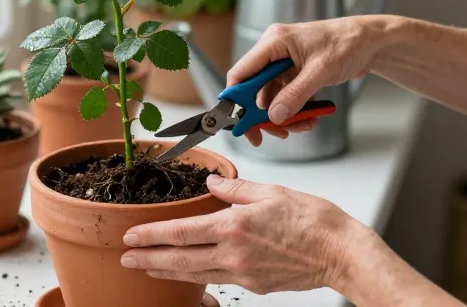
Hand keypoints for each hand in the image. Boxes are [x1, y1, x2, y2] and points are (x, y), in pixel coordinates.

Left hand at [119, 176, 360, 295]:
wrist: (341, 253)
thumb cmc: (313, 220)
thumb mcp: (272, 192)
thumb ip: (235, 188)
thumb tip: (212, 181)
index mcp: (234, 226)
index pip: (181, 232)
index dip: (151, 235)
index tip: (131, 236)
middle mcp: (233, 253)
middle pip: (180, 259)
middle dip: (148, 259)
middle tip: (125, 258)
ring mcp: (243, 273)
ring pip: (195, 274)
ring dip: (166, 272)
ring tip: (146, 268)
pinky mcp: (254, 285)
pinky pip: (217, 280)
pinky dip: (196, 278)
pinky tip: (187, 274)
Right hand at [228, 17, 379, 145]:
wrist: (371, 42)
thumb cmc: (348, 43)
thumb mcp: (320, 71)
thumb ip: (295, 95)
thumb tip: (275, 116)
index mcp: (274, 42)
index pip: (242, 72)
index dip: (235, 98)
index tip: (238, 121)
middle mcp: (275, 52)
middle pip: (255, 89)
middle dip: (263, 113)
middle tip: (270, 134)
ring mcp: (285, 64)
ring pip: (272, 97)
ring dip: (282, 116)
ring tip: (299, 127)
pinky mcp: (296, 73)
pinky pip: (286, 97)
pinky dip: (294, 111)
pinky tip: (307, 120)